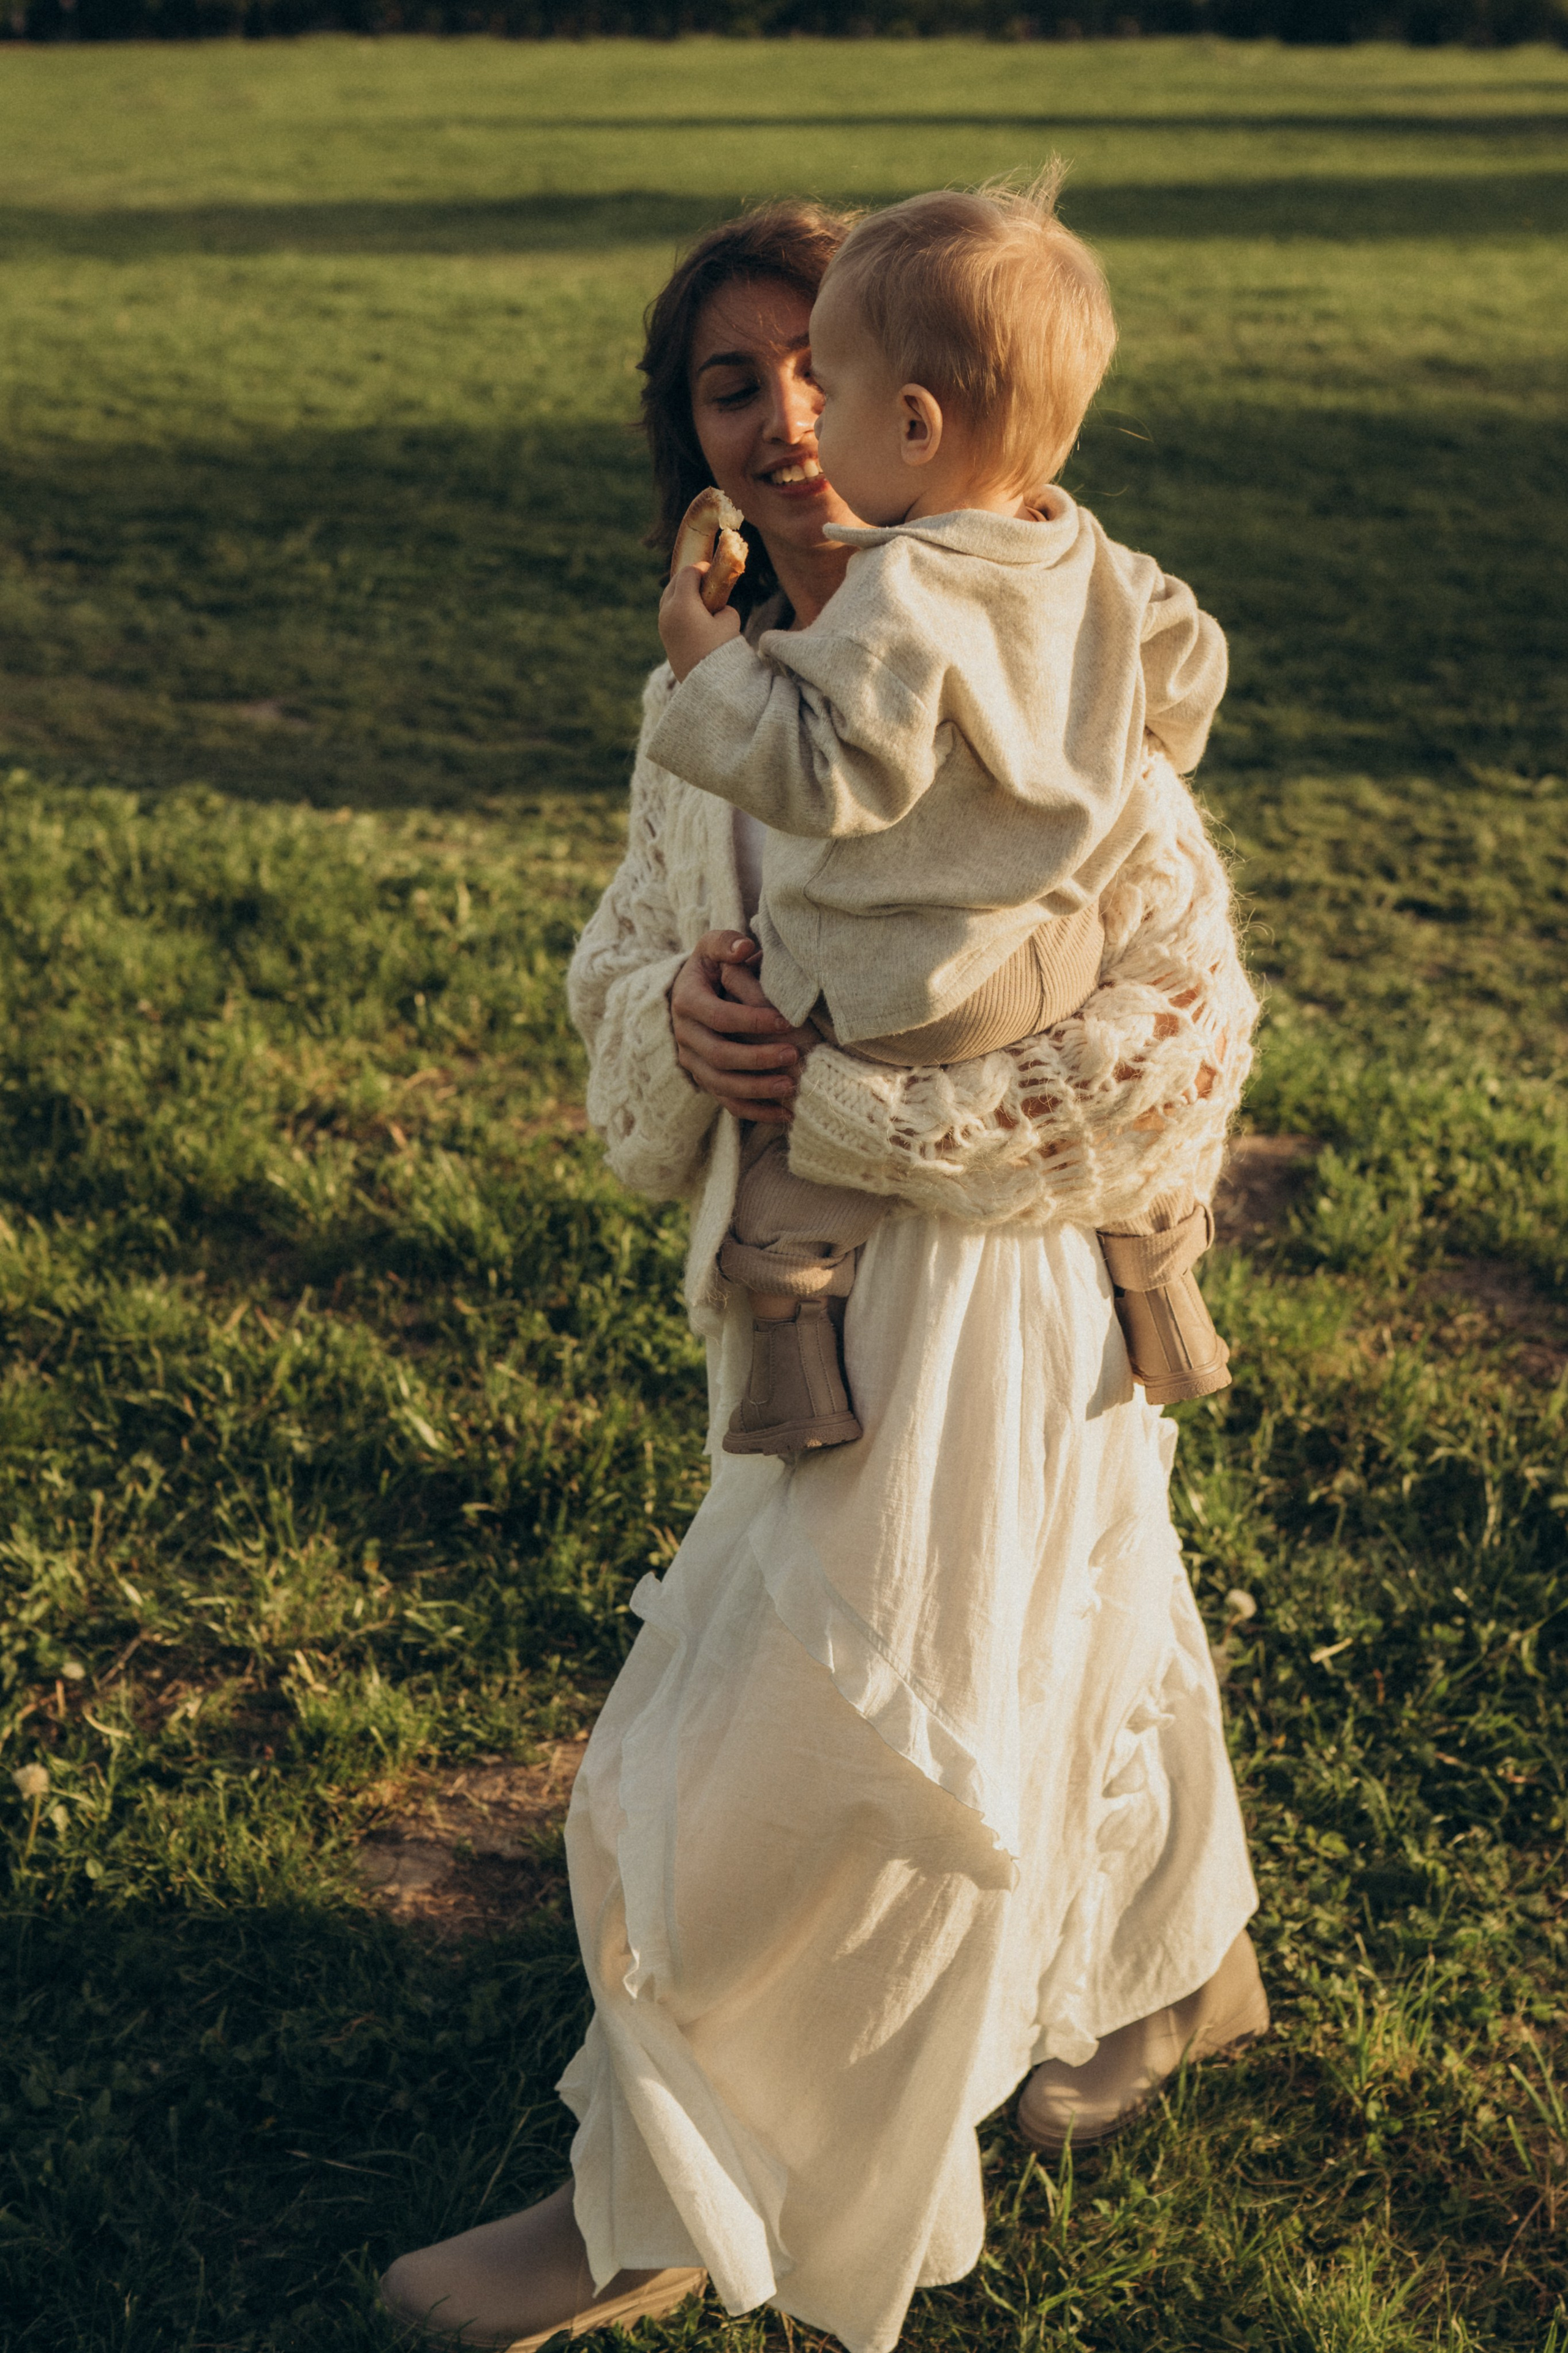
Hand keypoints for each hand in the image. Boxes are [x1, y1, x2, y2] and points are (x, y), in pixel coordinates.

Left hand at [659, 565, 741, 681]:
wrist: (707, 684)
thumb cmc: (721, 650)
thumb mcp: (729, 621)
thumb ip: (722, 606)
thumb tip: (716, 607)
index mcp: (682, 604)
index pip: (688, 573)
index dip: (701, 567)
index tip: (711, 567)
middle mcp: (668, 612)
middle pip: (674, 583)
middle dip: (689, 576)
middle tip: (704, 576)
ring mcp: (663, 625)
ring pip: (668, 597)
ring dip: (681, 590)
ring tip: (698, 592)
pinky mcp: (665, 637)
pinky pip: (668, 612)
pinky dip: (678, 605)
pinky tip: (692, 609)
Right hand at [670, 932, 808, 1124]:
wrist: (695, 993)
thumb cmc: (713, 966)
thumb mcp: (714, 946)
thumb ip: (726, 943)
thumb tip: (744, 948)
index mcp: (687, 1001)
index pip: (718, 1016)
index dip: (751, 1020)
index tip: (787, 1021)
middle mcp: (685, 1035)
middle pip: (718, 1055)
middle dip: (757, 1058)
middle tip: (793, 1055)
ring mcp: (693, 1061)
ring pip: (721, 1084)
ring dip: (757, 1089)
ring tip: (791, 1086)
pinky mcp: (705, 1080)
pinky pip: (727, 1103)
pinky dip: (755, 1112)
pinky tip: (785, 1114)